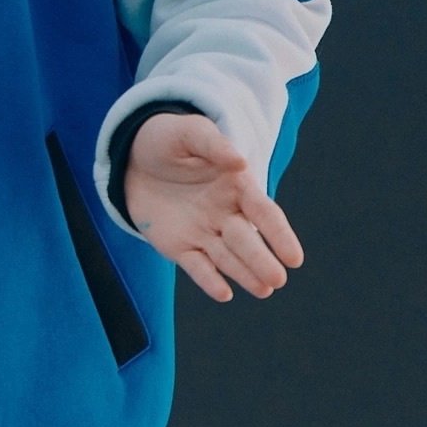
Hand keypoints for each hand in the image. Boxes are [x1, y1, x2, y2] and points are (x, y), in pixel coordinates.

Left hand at [122, 112, 304, 302]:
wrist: (131, 157)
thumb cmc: (170, 139)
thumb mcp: (190, 132)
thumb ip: (213, 145)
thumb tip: (239, 162)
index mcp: (238, 187)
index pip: (264, 213)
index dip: (280, 234)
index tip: (294, 258)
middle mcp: (226, 214)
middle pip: (247, 240)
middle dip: (262, 260)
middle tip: (277, 280)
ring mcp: (203, 232)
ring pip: (227, 258)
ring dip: (244, 274)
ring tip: (263, 290)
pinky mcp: (179, 246)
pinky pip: (196, 266)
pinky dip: (209, 280)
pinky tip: (223, 294)